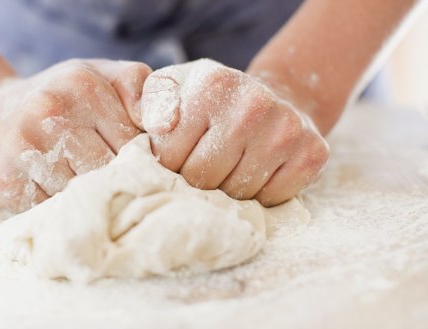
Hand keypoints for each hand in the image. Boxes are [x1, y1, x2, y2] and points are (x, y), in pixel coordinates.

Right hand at [0, 59, 150, 212]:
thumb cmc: (55, 98)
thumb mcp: (96, 76)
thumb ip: (138, 87)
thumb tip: (165, 124)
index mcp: (83, 87)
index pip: (133, 143)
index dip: (140, 162)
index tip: (137, 169)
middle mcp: (51, 113)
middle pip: (109, 172)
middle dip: (116, 182)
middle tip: (115, 186)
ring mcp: (24, 149)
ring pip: (82, 195)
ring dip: (89, 199)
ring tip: (86, 189)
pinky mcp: (4, 182)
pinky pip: (52, 211)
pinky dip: (61, 210)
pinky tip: (57, 194)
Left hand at [133, 59, 328, 206]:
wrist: (276, 98)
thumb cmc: (213, 100)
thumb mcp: (176, 86)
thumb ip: (153, 101)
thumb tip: (156, 125)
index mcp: (212, 85)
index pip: (169, 157)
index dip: (168, 164)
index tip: (178, 155)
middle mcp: (252, 104)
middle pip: (202, 178)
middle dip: (195, 181)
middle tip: (203, 166)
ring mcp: (286, 130)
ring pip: (236, 194)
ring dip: (226, 190)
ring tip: (230, 167)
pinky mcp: (312, 154)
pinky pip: (270, 200)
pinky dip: (259, 196)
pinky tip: (257, 172)